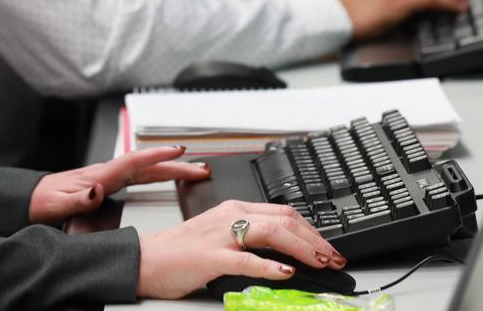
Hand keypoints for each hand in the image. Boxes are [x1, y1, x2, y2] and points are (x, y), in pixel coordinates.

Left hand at [28, 146, 209, 225]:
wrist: (31, 200)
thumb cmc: (44, 203)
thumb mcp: (59, 205)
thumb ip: (80, 200)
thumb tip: (98, 191)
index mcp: (100, 175)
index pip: (135, 161)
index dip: (158, 155)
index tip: (179, 152)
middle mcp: (107, 173)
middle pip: (148, 165)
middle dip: (176, 165)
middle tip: (201, 168)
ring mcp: (108, 177)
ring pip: (146, 170)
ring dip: (170, 169)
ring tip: (193, 171)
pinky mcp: (107, 184)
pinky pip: (139, 176)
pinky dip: (157, 174)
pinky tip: (166, 177)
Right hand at [137, 200, 346, 298]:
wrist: (147, 259)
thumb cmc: (182, 251)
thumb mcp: (221, 236)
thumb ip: (249, 238)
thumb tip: (284, 253)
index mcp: (235, 209)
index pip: (284, 212)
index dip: (312, 230)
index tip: (328, 247)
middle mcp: (231, 216)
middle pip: (285, 220)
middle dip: (316, 239)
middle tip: (335, 258)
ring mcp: (221, 235)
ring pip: (271, 233)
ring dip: (302, 248)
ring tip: (321, 262)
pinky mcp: (211, 256)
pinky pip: (245, 259)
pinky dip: (269, 266)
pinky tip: (285, 273)